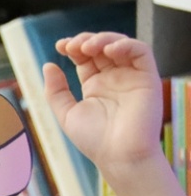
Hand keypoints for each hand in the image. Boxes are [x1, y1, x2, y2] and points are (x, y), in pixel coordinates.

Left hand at [43, 32, 164, 176]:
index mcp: (96, 86)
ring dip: (103, 39)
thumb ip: (56, 91)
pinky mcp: (148, 77)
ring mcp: (131, 77)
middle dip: (85, 41)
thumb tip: (48, 65)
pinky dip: (126, 45)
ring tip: (86, 47)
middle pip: (102, 47)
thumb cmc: (94, 140)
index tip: (60, 46)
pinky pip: (141, 52)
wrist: (120, 156)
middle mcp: (114, 78)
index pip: (86, 57)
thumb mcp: (67, 114)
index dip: (74, 47)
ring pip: (121, 45)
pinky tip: (108, 50)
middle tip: (71, 46)